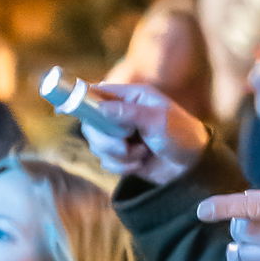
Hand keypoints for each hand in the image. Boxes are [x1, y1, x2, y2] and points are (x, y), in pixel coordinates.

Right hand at [79, 83, 207, 184]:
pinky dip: (121, 166)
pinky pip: (107, 161)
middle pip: (92, 123)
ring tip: (140, 154)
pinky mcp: (123, 155)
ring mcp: (122, 135)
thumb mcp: (158, 121)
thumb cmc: (182, 135)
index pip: (98, 92)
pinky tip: (140, 164)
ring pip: (97, 145)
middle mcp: (124, 114)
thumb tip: (100, 106)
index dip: (80, 99)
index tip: (64, 110)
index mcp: (132, 97)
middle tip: (125, 144)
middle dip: (106, 139)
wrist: (195, 167)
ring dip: (118, 155)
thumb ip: (128, 113)